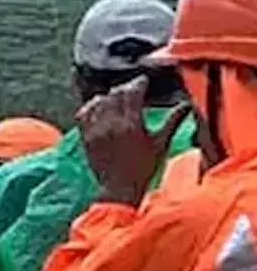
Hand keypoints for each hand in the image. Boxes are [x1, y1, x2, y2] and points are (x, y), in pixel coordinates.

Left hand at [79, 78, 189, 207]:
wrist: (119, 189)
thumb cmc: (144, 169)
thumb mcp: (161, 144)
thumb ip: (172, 121)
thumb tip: (186, 105)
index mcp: (131, 125)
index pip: (132, 94)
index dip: (138, 84)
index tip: (144, 80)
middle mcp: (110, 125)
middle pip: (115, 95)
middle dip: (125, 88)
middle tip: (134, 87)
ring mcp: (95, 130)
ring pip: (99, 102)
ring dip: (109, 95)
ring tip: (118, 96)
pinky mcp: (85, 137)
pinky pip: (84, 113)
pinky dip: (92, 105)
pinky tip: (99, 104)